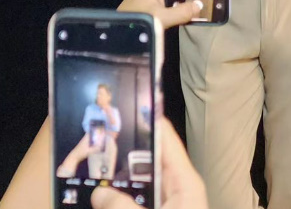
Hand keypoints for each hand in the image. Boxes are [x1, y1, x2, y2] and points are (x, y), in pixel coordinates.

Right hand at [91, 117, 207, 208]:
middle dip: (124, 152)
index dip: (148, 119)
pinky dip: (122, 197)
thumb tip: (99, 193)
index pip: (166, 138)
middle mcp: (177, 188)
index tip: (127, 105)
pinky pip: (137, 200)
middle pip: (148, 160)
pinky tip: (102, 196)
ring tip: (94, 168)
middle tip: (98, 139)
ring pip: (140, 183)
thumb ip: (124, 207)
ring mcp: (167, 202)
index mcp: (185, 181)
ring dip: (119, 180)